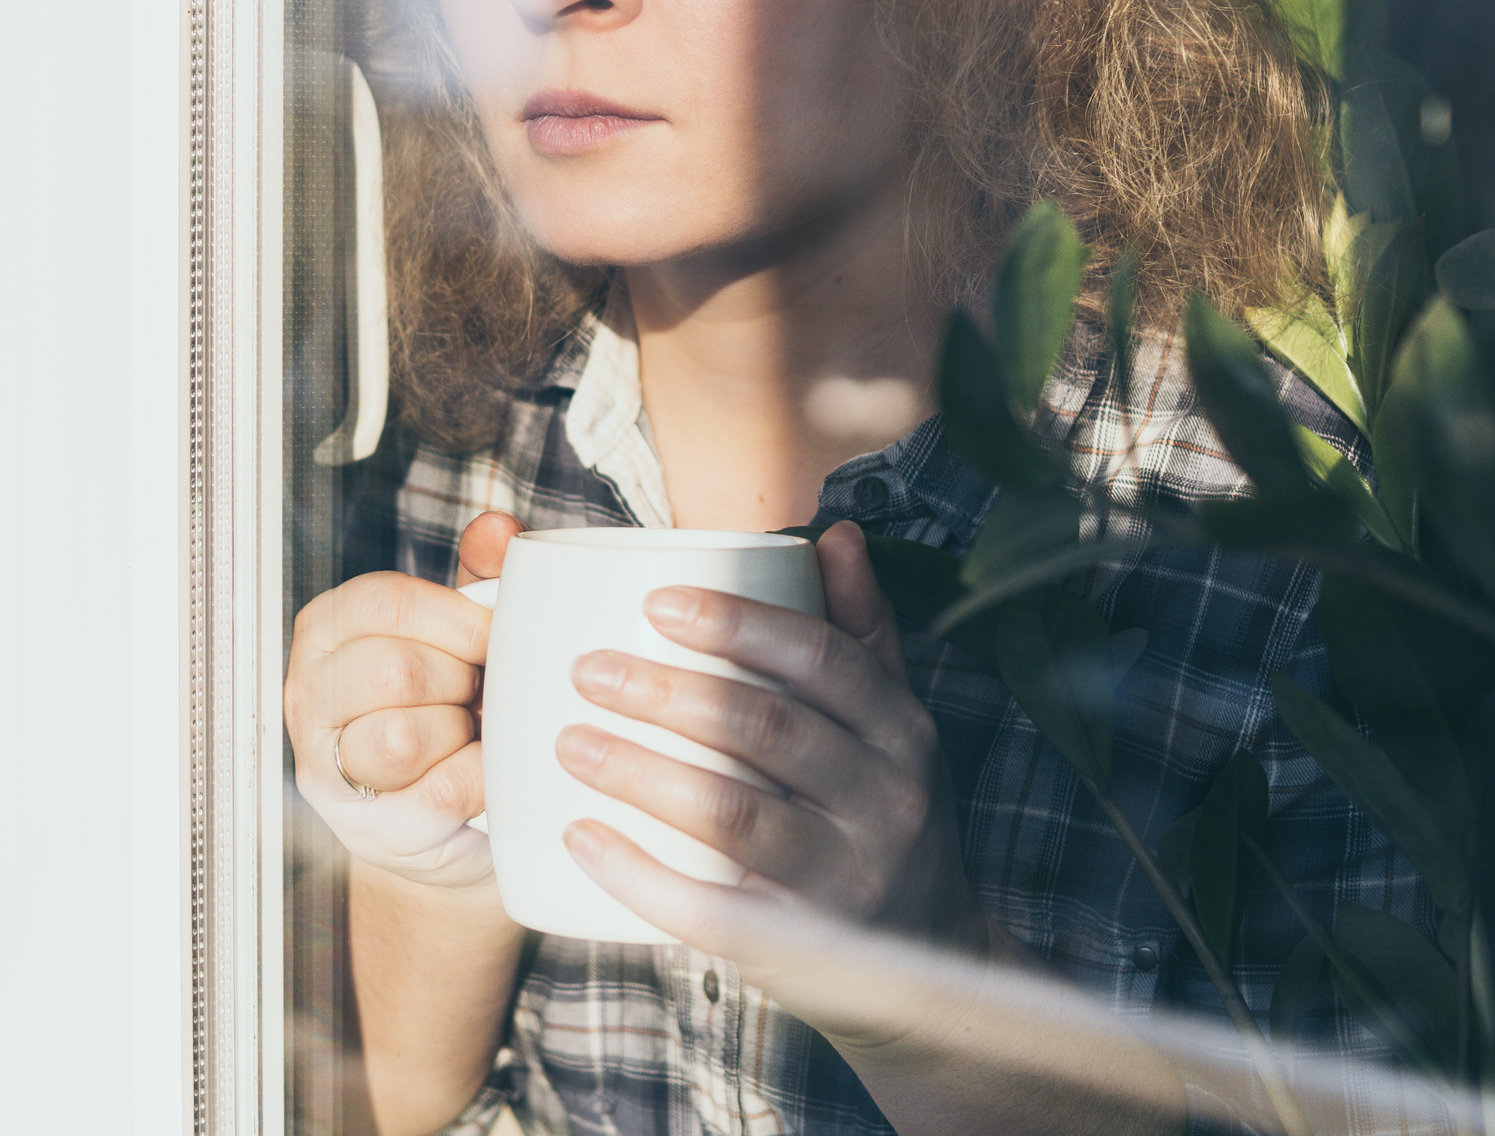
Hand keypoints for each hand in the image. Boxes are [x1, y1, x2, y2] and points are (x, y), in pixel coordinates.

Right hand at [284, 511, 522, 888]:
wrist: (456, 820)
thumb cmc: (452, 706)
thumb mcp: (461, 632)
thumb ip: (479, 577)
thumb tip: (497, 530)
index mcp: (327, 631)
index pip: (382, 603)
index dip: (454, 618)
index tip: (492, 633)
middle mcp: (307, 697)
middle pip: (396, 671)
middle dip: (459, 681)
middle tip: (478, 692)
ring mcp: (328, 770)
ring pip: (401, 736)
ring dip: (460, 732)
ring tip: (471, 732)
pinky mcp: (369, 829)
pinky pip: (439, 792)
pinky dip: (480, 777)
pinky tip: (488, 769)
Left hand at [554, 521, 994, 960]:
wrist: (925, 958)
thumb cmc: (884, 813)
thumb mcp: (894, 724)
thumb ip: (862, 631)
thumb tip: (832, 535)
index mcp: (901, 731)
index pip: (822, 659)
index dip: (738, 625)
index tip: (656, 603)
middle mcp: (885, 801)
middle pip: (766, 730)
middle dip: (667, 693)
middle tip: (586, 669)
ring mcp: (844, 878)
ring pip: (732, 814)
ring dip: (640, 773)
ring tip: (568, 742)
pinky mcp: (798, 945)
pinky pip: (709, 910)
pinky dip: (639, 875)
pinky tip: (580, 837)